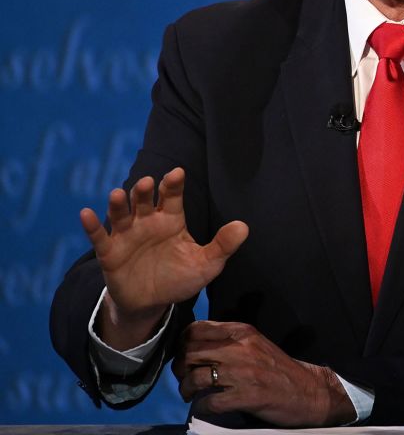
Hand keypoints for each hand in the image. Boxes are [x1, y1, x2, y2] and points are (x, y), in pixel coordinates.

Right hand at [80, 168, 248, 348]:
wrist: (153, 303)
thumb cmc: (181, 277)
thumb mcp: (207, 264)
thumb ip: (223, 245)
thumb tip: (244, 226)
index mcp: (172, 219)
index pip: (173, 197)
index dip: (174, 184)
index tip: (177, 173)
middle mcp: (147, 222)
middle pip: (144, 200)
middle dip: (144, 191)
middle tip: (147, 183)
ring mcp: (127, 235)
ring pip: (121, 214)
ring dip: (119, 203)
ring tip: (117, 194)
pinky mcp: (109, 253)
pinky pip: (98, 237)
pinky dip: (91, 226)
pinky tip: (85, 214)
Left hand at [174, 321, 355, 425]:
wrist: (307, 391)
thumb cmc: (278, 369)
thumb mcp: (255, 344)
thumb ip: (229, 340)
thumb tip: (194, 345)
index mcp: (242, 332)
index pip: (196, 330)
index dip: (182, 343)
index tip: (184, 355)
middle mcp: (241, 349)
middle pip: (190, 353)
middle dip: (180, 368)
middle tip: (184, 377)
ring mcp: (243, 373)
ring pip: (195, 378)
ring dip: (187, 389)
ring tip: (191, 394)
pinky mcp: (246, 396)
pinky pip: (210, 402)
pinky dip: (203, 406)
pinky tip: (207, 406)